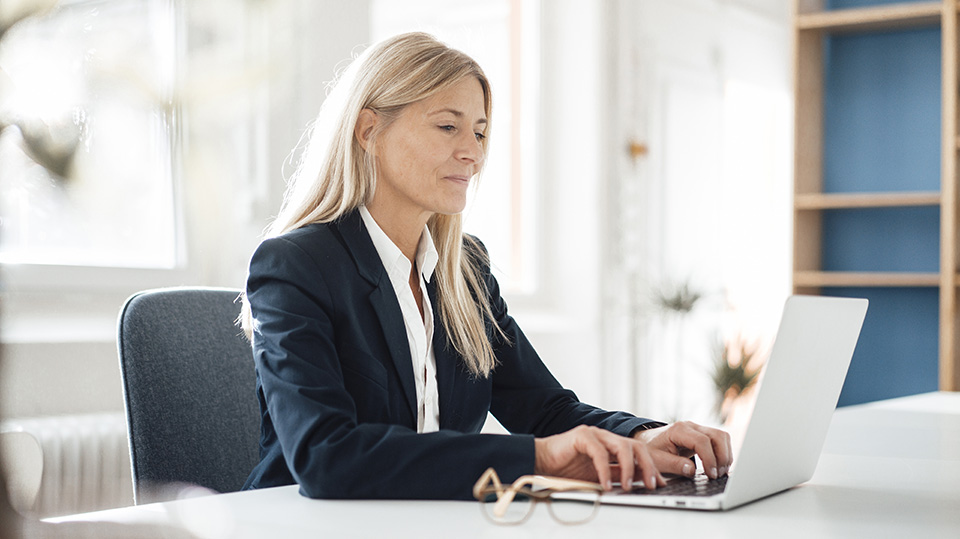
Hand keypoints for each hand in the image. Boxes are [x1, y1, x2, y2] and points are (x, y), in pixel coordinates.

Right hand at [534, 425, 665, 491]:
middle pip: (636, 446)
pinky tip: (607, 484)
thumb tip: (639, 483)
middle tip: (652, 484)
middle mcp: (606, 437)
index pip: (639, 453)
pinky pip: (600, 452)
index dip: (651, 468)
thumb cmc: (566, 469)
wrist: (541, 462)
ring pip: (622, 446)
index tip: (660, 484)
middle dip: (648, 466)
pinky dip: (606, 470)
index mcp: (611, 446)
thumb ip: (617, 476)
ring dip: (630, 468)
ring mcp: (595, 434)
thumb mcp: (599, 476)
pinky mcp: (582, 436)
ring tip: (630, 485)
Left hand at [634, 421, 732, 479]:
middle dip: (722, 457)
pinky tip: (718, 467)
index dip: (709, 459)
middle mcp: (691, 426)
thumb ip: (674, 465)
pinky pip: (720, 440)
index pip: (702, 441)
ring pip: (722, 437)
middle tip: (717, 475)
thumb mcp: (657, 460)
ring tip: (719, 472)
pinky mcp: (703, 435)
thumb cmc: (651, 450)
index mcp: (678, 430)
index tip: (711, 474)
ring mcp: (698, 429)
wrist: (647, 441)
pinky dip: (723, 453)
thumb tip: (692, 470)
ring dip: (725, 455)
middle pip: (717, 436)